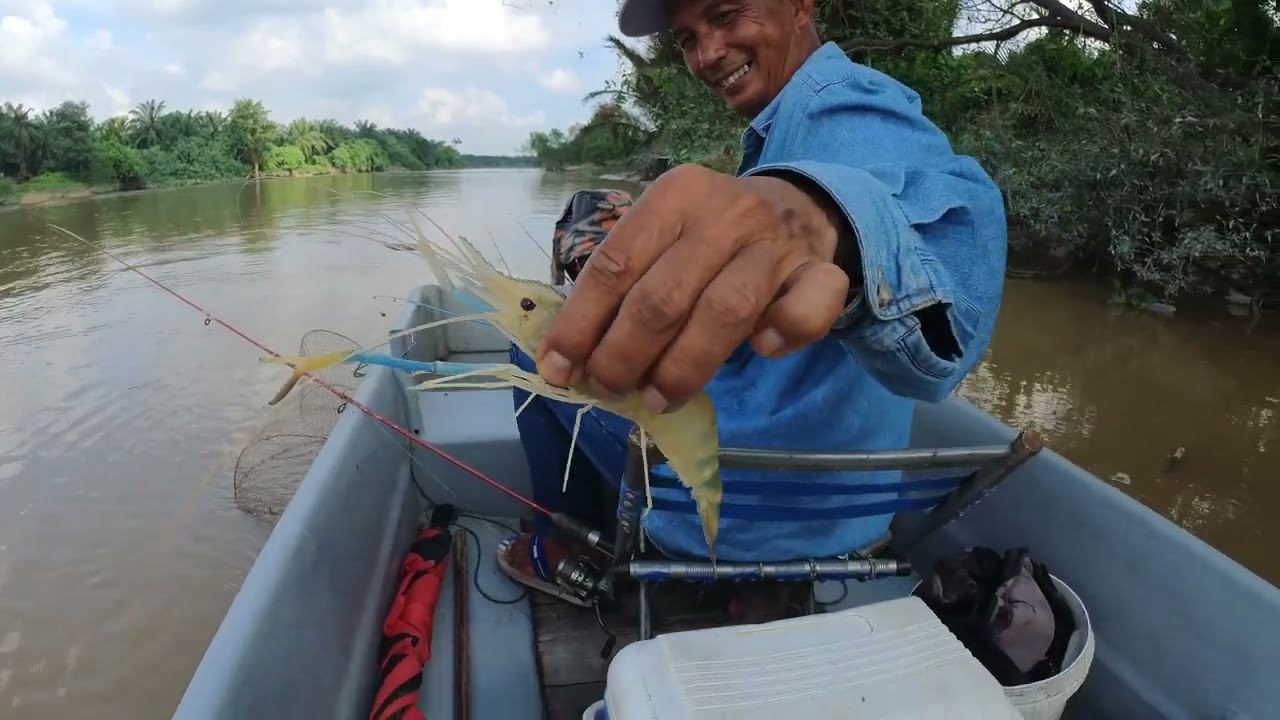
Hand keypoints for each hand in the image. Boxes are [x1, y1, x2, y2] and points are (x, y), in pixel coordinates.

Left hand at [535, 164, 856, 413]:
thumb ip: (626, 282)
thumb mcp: (664, 235)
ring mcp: (776, 242)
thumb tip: (570, 355)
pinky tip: (761, 350)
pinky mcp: (820, 271)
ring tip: (657, 399)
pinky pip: (804, 310)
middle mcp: (725, 212)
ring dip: (684, 367)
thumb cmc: (712, 235)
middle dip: (624, 355)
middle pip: (663, 296)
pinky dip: (781, 335)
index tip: (558, 369)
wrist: (799, 204)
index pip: (615, 263)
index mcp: (675, 196)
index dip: (581, 323)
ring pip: (725, 312)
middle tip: (607, 388)